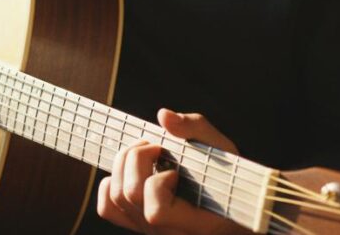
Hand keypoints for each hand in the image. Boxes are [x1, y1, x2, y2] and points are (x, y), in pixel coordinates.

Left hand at [98, 109, 242, 233]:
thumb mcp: (223, 151)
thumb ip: (195, 130)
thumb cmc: (230, 182)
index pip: (155, 212)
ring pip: (115, 197)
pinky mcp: (135, 224)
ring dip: (124, 164)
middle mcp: (166, 232)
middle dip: (137, 158)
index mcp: (191, 223)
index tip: (175, 169)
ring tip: (145, 154)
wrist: (231, 210)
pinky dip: (110, 184)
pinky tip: (128, 173)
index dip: (159, 182)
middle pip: (129, 195)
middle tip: (156, 148)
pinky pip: (107, 208)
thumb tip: (164, 116)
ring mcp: (147, 230)